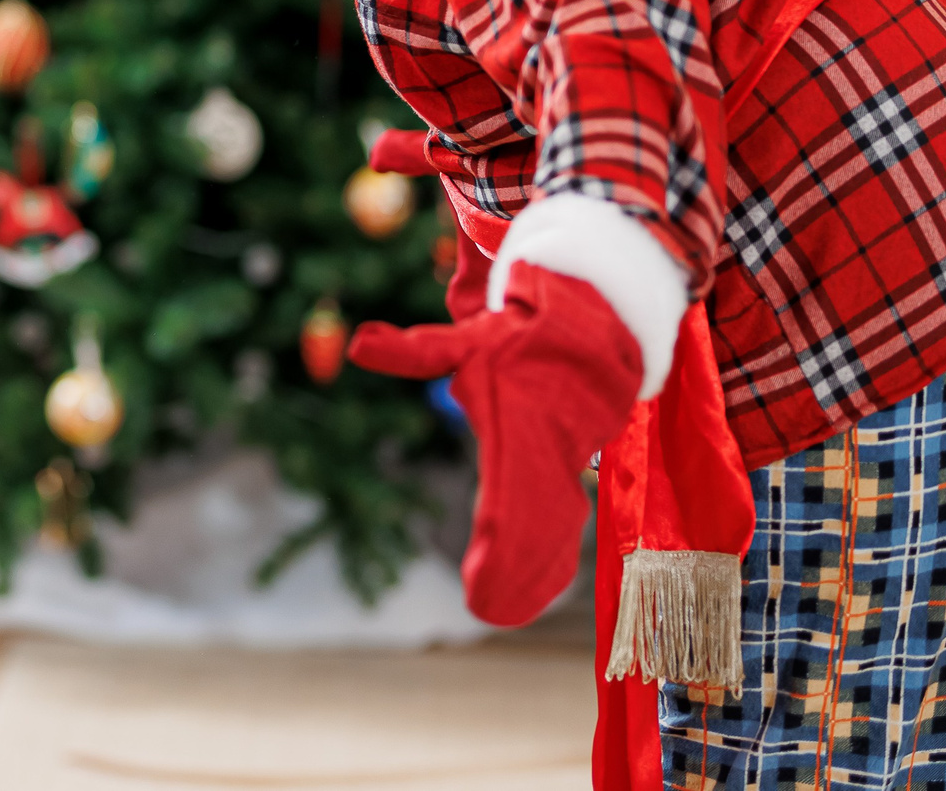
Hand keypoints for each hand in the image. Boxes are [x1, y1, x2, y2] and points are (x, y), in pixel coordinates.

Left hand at [349, 262, 640, 625]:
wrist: (589, 332)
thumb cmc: (516, 340)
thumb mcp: (465, 343)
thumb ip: (415, 351)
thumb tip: (356, 344)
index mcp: (519, 428)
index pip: (509, 496)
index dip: (501, 543)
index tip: (482, 582)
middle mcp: (547, 455)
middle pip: (535, 524)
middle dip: (516, 570)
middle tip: (491, 613)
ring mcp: (564, 467)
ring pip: (555, 529)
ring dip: (535, 572)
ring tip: (506, 613)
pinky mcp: (571, 473)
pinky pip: (564, 523)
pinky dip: (552, 557)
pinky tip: (539, 592)